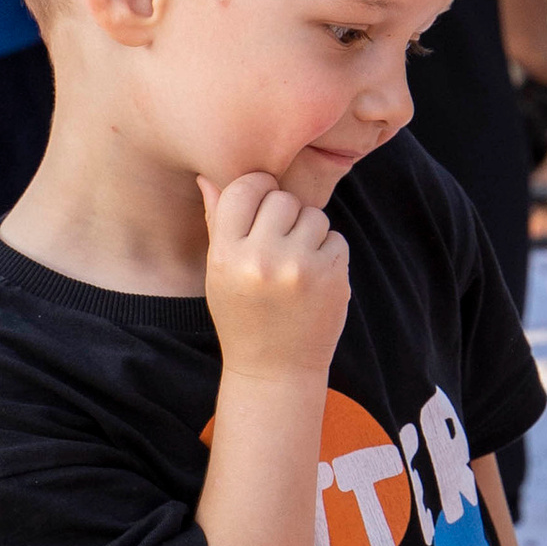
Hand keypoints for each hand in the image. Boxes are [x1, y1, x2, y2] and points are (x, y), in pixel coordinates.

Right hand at [198, 172, 349, 385]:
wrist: (276, 369)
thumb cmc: (243, 316)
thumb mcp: (219, 273)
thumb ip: (217, 223)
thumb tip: (210, 176)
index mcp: (226, 255)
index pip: (243, 188)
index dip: (256, 189)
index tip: (261, 203)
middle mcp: (262, 259)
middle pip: (282, 198)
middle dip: (284, 214)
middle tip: (279, 243)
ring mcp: (300, 267)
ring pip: (313, 215)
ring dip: (309, 232)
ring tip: (296, 264)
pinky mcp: (333, 277)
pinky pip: (336, 238)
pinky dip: (329, 252)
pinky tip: (314, 279)